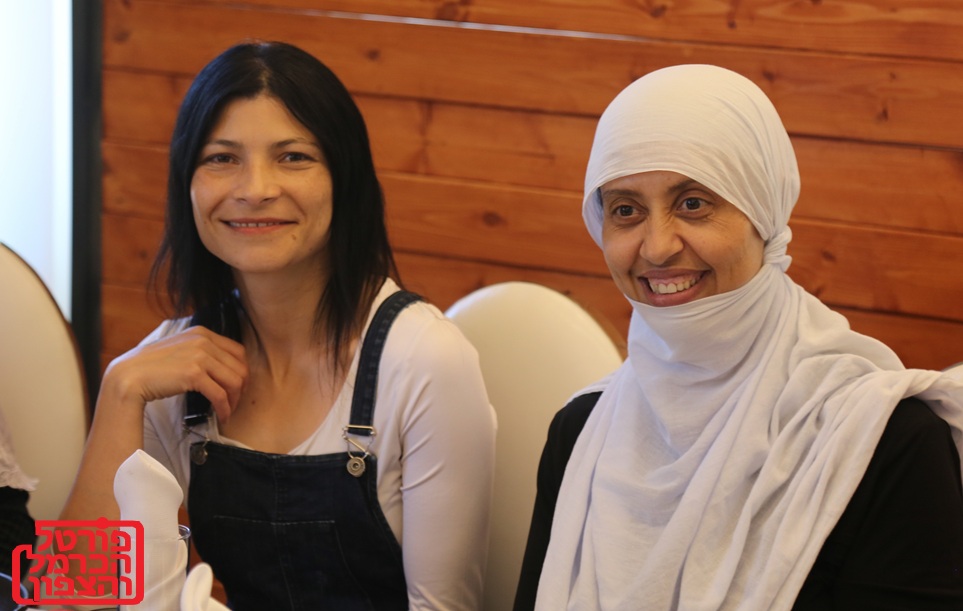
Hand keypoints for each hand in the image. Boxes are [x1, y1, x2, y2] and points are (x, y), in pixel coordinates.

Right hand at [103, 325, 247, 422]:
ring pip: (234, 381)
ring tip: (228, 411)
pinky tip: (222, 416)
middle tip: (235, 402)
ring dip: (234, 400)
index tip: (238, 386)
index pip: (238, 351)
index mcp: (202, 333)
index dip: (242, 371)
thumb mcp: (180, 349)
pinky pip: (220, 395)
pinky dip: (224, 408)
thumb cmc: (152, 367)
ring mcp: (199, 356)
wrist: (128, 376)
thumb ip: (200, 351)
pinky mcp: (194, 374)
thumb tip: (222, 367)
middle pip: (240, 367)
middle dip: (241, 388)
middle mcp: (203, 341)